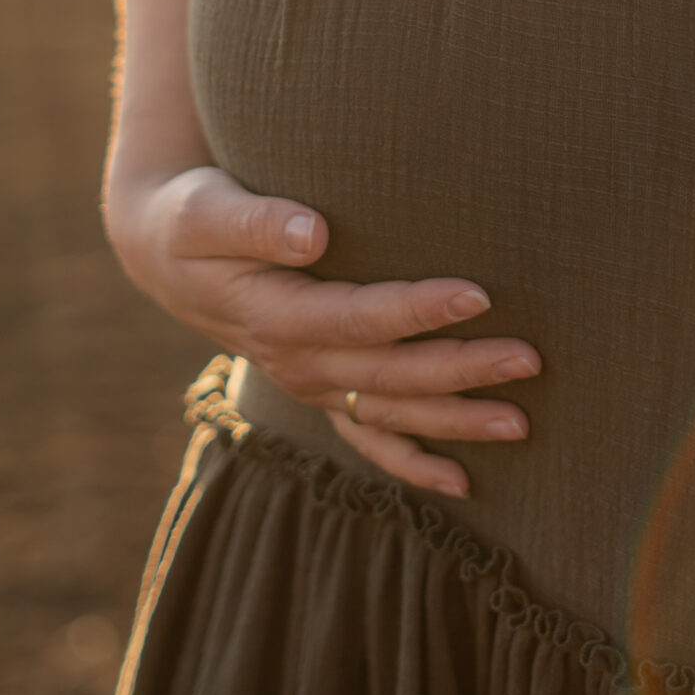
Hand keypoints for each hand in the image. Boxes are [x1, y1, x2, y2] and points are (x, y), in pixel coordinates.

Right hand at [104, 164, 538, 496]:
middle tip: (529, 359)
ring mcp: (310, 382)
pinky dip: (413, 464)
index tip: (478, 292)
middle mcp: (297, 361)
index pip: (358, 317)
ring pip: (391, 412)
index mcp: (276, 315)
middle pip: (390, 373)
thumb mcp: (207, 210)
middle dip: (462, 370)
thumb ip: (258, 220)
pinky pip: (368, 437)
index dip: (417, 309)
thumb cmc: (192, 217)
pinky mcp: (318, 388)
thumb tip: (316, 233)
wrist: (165, 253)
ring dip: (456, 421)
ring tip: (523, 421)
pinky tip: (463, 484)